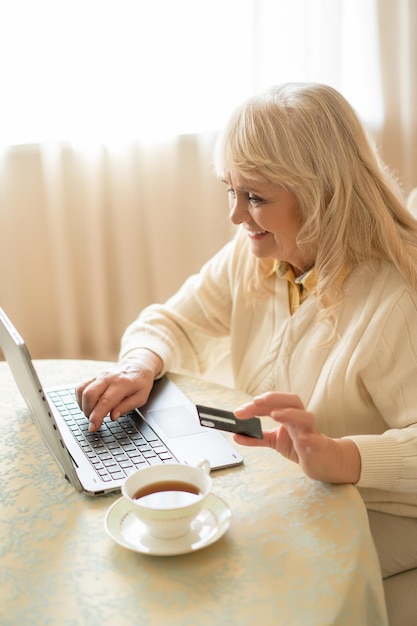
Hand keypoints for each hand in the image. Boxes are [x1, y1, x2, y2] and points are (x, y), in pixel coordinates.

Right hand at [75, 350, 162, 431]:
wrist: (138, 365)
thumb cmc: (140, 382)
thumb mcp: (141, 397)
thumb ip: (127, 407)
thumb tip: (113, 416)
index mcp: (123, 383)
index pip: (105, 401)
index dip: (97, 416)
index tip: (93, 427)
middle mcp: (108, 377)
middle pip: (89, 394)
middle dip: (88, 412)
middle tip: (95, 422)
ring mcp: (100, 376)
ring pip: (82, 390)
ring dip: (83, 406)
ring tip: (93, 413)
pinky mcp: (94, 376)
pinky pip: (80, 387)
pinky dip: (81, 399)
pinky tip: (89, 405)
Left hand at [234, 392, 360, 483]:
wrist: (323, 461)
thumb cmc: (300, 446)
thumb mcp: (275, 441)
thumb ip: (257, 437)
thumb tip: (235, 435)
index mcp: (289, 415)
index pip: (272, 404)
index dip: (255, 406)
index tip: (239, 412)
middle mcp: (300, 420)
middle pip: (292, 401)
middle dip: (273, 399)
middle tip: (255, 402)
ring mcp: (311, 432)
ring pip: (306, 417)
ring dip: (290, 413)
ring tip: (275, 415)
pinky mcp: (320, 447)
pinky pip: (318, 440)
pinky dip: (311, 438)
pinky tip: (302, 439)